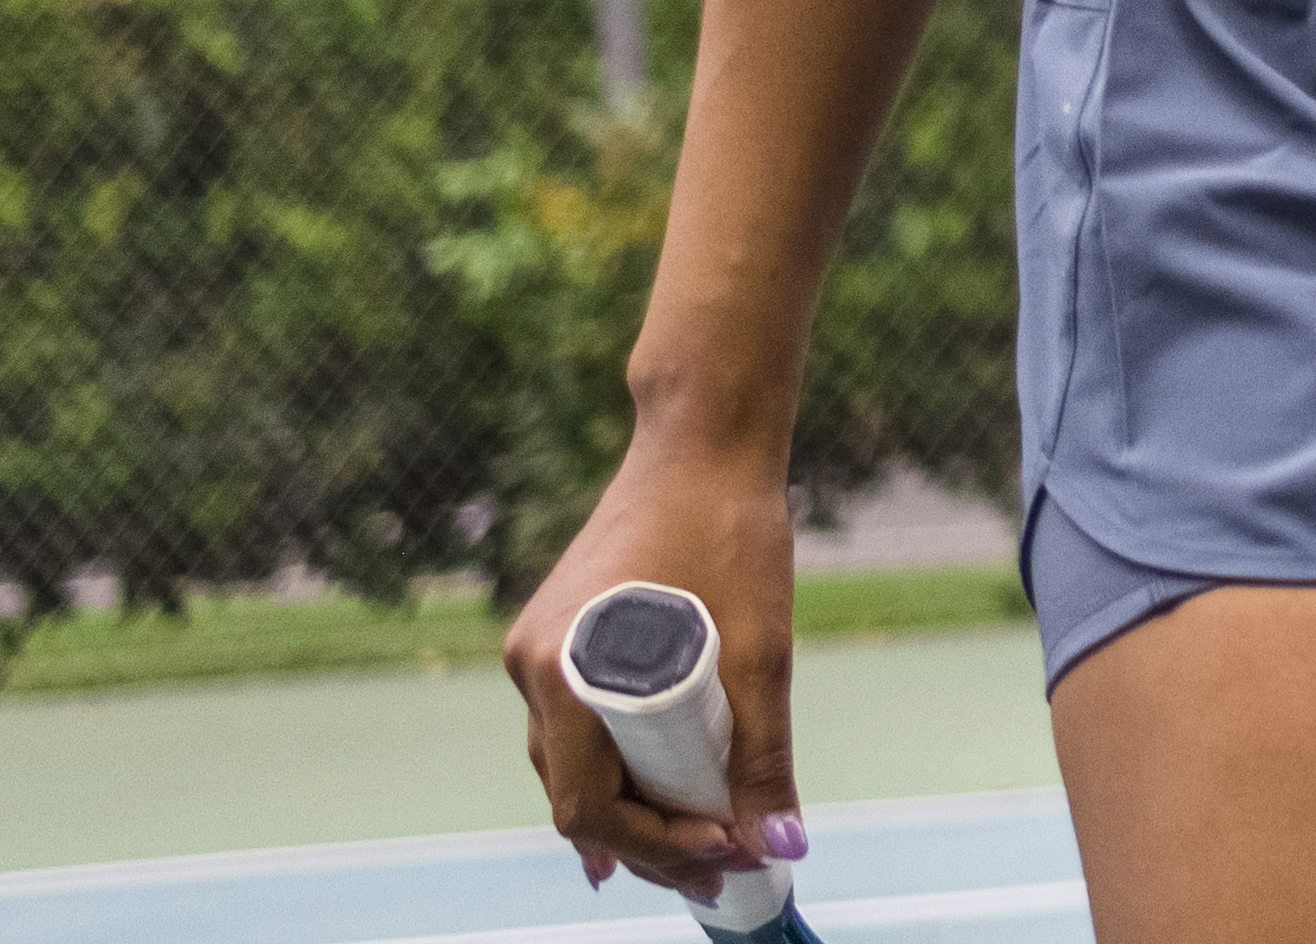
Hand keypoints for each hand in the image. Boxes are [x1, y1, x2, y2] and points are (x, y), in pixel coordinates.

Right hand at [501, 430, 804, 903]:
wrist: (702, 443)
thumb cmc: (732, 532)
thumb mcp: (761, 652)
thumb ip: (764, 754)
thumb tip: (781, 844)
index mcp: (567, 672)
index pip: (592, 805)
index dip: (659, 849)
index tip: (730, 860)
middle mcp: (533, 667)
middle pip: (576, 796)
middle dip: (649, 844)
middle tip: (725, 872)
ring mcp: (537, 652)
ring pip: (572, 765)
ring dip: (633, 810)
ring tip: (703, 844)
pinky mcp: (555, 637)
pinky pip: (573, 728)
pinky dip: (615, 767)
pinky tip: (649, 801)